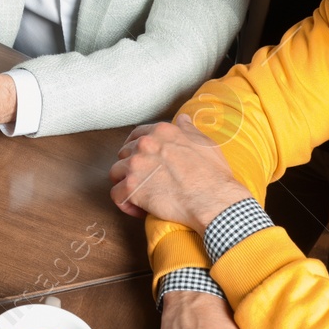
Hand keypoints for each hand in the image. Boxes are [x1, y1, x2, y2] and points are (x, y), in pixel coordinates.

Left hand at [110, 116, 248, 230]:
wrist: (212, 199)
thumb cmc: (212, 174)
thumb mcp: (204, 143)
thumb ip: (189, 129)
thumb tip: (183, 119)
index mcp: (161, 132)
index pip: (137, 135)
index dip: (136, 147)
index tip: (142, 158)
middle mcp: (145, 144)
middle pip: (125, 153)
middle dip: (131, 166)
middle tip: (144, 180)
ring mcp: (136, 165)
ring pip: (116, 172)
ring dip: (125, 183)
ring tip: (139, 195)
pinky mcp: (132, 188)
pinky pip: (116, 195)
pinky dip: (125, 203)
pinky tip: (139, 209)